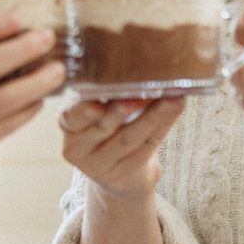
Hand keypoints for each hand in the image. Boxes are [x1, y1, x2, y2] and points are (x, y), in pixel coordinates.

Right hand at [59, 97, 185, 202]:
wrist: (120, 174)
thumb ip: (107, 94)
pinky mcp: (122, 176)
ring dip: (153, 116)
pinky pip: (147, 147)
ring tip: (171, 98)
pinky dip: (163, 125)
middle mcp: (78, 147)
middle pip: (102, 127)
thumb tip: (139, 67)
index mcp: (68, 123)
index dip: (84, 110)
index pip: (72, 116)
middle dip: (122, 110)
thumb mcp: (97, 113)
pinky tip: (175, 108)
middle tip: (140, 94)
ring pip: (129, 138)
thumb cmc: (110, 131)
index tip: (98, 102)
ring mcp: (99, 166)